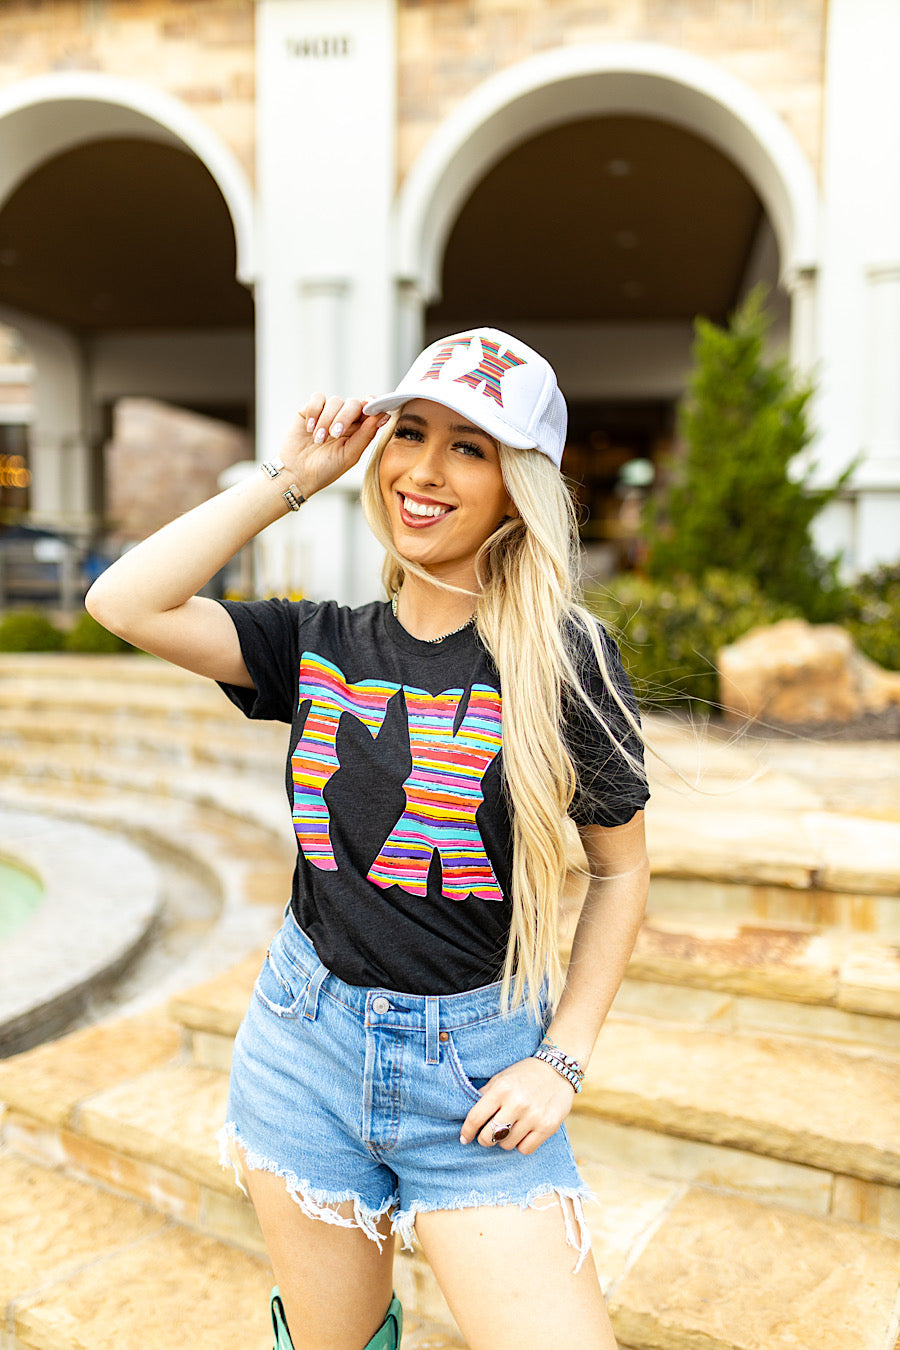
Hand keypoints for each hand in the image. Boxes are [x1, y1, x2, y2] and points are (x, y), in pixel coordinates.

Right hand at [278, 394, 388, 498]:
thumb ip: (366, 435)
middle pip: (353, 403)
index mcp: (360, 430)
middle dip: (344, 417)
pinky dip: (314, 412)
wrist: (297, 473)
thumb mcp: (349, 455)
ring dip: (326, 420)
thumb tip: (383, 416)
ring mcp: (328, 413)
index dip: (373, 404)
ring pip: (335, 401)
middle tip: (335, 434)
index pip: (371, 410)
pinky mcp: (310, 410)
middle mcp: (345, 419)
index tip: (370, 406)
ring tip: (318, 439)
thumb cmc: (326, 469)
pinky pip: (317, 398)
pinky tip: (309, 428)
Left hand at [459, 1055, 576, 1155]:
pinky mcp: (548, 1127)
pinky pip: (525, 1149)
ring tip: (509, 1129)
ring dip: (504, 1141)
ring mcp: (533, 1116)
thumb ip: (485, 1095)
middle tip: (487, 1135)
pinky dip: (521, 1145)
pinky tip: (523, 1133)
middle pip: (489, 1137)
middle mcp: (517, 1103)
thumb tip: (467, 1116)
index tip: (464, 1138)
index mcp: (502, 1088)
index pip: (475, 1118)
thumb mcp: (502, 1077)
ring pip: (507, 1145)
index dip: (466, 1131)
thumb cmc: (525, 1074)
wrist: (559, 1069)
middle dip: (484, 1139)